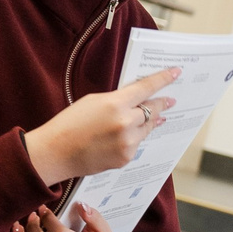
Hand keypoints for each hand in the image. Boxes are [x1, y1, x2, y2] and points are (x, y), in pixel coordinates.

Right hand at [25, 66, 179, 183]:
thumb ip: (117, 101)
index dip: (163, 80)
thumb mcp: (93, 102)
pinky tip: (125, 137)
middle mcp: (126, 123)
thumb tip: (137, 102)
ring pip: (147, 129)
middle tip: (170, 100)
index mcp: (115, 104)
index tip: (176, 73)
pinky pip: (136, 144)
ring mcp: (128, 143)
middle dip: (161, 104)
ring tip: (154, 118)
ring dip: (149, 122)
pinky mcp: (126, 158)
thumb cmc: (70, 123)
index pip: (146, 88)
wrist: (56, 152)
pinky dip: (133, 139)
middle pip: (153, 110)